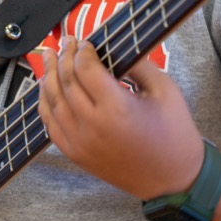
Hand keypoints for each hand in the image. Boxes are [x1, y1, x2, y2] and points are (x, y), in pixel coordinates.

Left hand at [38, 36, 204, 199]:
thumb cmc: (174, 133)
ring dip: (48, 76)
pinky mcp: (76, 155)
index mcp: (117, 109)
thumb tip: (114, 47)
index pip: (86, 69)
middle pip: (66, 82)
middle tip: (66, 42)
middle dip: (64, 57)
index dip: (82, 51)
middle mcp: (93, 127)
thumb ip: (138, 65)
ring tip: (50, 57)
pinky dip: (45, 103)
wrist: (173, 180)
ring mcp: (80, 144)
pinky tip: (47, 88)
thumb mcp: (164, 90)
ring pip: (52, 102)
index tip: (85, 41)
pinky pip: (50, 125)